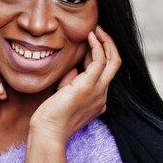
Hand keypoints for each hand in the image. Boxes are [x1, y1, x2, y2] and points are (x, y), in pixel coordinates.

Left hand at [29, 26, 120, 143]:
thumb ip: (71, 82)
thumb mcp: (64, 96)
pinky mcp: (88, 87)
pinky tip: (90, 36)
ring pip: (113, 60)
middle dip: (109, 45)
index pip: (104, 72)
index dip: (97, 55)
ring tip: (96, 29)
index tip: (89, 42)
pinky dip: (98, 46)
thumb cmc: (50, 118)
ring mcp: (98, 91)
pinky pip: (100, 61)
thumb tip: (74, 68)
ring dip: (106, 41)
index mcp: (97, 99)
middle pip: (115, 64)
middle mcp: (102, 95)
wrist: (48, 133)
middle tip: (99, 30)